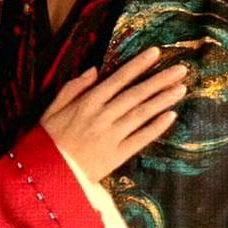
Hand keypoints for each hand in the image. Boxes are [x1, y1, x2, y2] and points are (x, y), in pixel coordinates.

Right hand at [39, 50, 189, 183]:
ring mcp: (111, 136)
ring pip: (141, 113)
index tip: (156, 52)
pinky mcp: (116, 156)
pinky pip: (140, 139)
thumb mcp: (52, 109)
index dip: (138, 65)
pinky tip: (171, 116)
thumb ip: (73, 88)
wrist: (46, 175)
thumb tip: (94, 70)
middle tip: (181, 69)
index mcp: (87, 102)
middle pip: (136, 94)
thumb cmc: (48, 141)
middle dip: (160, 80)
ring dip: (163, 100)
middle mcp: (102, 116)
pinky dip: (156, 127)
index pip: (118, 78)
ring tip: (181, 89)